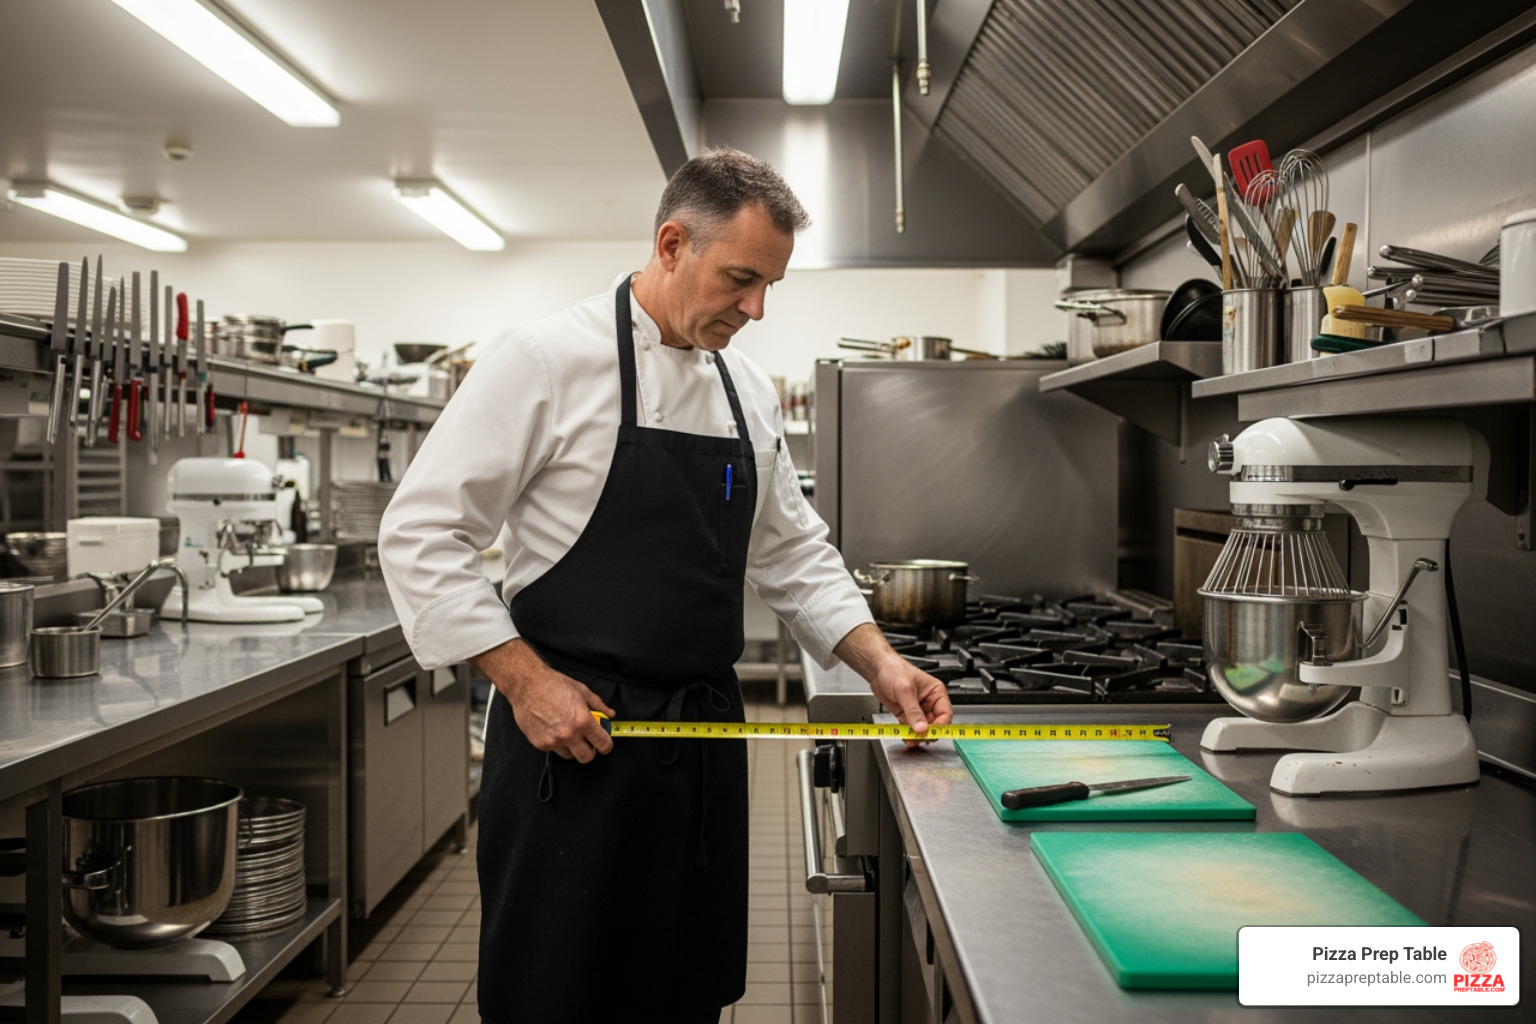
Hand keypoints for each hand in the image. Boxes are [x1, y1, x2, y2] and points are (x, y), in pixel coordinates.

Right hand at [472, 639, 614, 761]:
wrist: (527, 684)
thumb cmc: (554, 684)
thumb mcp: (582, 691)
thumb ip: (598, 705)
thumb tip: (610, 714)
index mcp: (582, 721)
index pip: (603, 744)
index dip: (606, 746)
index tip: (605, 745)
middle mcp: (568, 734)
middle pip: (587, 758)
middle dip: (590, 751)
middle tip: (588, 742)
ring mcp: (553, 741)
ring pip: (569, 756)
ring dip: (572, 748)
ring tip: (568, 732)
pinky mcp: (539, 743)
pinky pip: (553, 750)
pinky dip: (556, 743)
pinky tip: (553, 729)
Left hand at [832, 622, 953, 746]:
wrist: (877, 669)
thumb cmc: (894, 670)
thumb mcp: (905, 690)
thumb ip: (914, 711)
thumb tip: (922, 728)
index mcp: (936, 693)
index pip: (945, 714)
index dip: (940, 726)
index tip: (930, 733)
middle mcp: (929, 702)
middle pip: (935, 724)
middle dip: (928, 733)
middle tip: (919, 739)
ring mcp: (917, 710)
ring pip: (922, 729)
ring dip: (917, 736)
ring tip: (910, 740)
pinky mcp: (906, 715)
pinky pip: (910, 729)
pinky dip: (908, 735)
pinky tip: (905, 737)